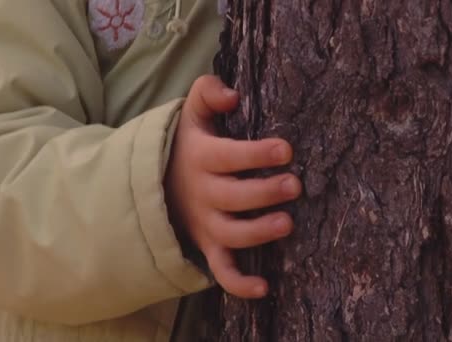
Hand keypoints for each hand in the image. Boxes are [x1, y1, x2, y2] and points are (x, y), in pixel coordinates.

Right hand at [165, 75, 301, 298]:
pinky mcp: (209, 245)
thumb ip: (207, 92)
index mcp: (201, 158)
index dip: (256, 154)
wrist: (157, 183)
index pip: (228, 156)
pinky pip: (220, 269)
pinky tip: (265, 288)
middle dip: (263, 193)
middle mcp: (203, 193)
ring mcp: (205, 223)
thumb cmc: (186, 145)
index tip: (286, 149)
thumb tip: (232, 95)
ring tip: (286, 224)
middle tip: (294, 185)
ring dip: (257, 233)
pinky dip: (238, 283)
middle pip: (233, 197)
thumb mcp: (190, 112)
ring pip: (230, 234)